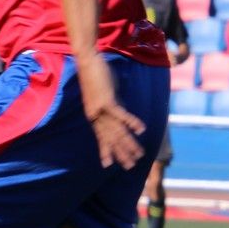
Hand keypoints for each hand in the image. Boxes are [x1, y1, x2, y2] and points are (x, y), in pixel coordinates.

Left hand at [76, 55, 144, 169]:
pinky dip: (132, 123)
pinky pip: (121, 115)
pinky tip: (141, 131)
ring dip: (129, 143)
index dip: (105, 151)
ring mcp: (100, 109)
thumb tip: (121, 111)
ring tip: (139, 154)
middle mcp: (96, 115)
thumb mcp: (106, 94)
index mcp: (94, 115)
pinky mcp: (107, 100)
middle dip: (121, 153)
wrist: (87, 61)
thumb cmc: (96, 75)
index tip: (107, 164)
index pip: (101, 137)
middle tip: (129, 166)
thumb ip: (113, 105)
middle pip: (111, 138)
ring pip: (117, 131)